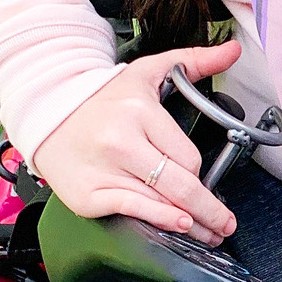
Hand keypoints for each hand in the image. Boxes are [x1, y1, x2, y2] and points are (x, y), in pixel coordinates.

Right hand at [32, 42, 241, 245]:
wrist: (48, 112)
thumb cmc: (105, 97)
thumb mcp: (151, 71)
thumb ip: (195, 61)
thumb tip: (233, 50)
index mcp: (140, 112)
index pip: (187, 155)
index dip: (201, 170)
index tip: (208, 178)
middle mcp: (121, 143)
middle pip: (179, 184)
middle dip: (209, 208)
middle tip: (226, 223)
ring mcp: (102, 172)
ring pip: (159, 203)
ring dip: (190, 221)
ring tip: (210, 232)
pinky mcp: (86, 196)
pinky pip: (131, 211)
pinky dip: (158, 221)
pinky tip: (179, 226)